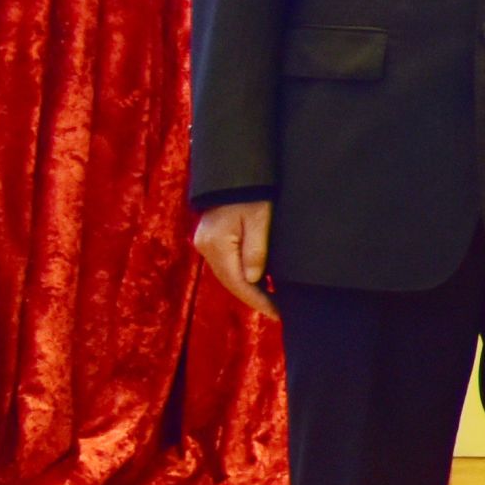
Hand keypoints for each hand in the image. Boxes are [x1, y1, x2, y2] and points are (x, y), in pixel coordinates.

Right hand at [192, 198, 275, 320]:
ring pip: (229, 274)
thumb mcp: (259, 219)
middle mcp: (206, 247)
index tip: (277, 312)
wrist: (235, 172)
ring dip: (249, 288)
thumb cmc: (252, 193)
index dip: (258, 299)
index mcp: (217, 245)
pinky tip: (260, 281)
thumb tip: (253, 279)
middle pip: (231, 281)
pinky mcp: (212, 239)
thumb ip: (257, 249)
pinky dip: (243, 275)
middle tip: (278, 311)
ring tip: (272, 300)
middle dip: (254, 297)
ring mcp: (207, 243)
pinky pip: (228, 264)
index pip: (238, 282)